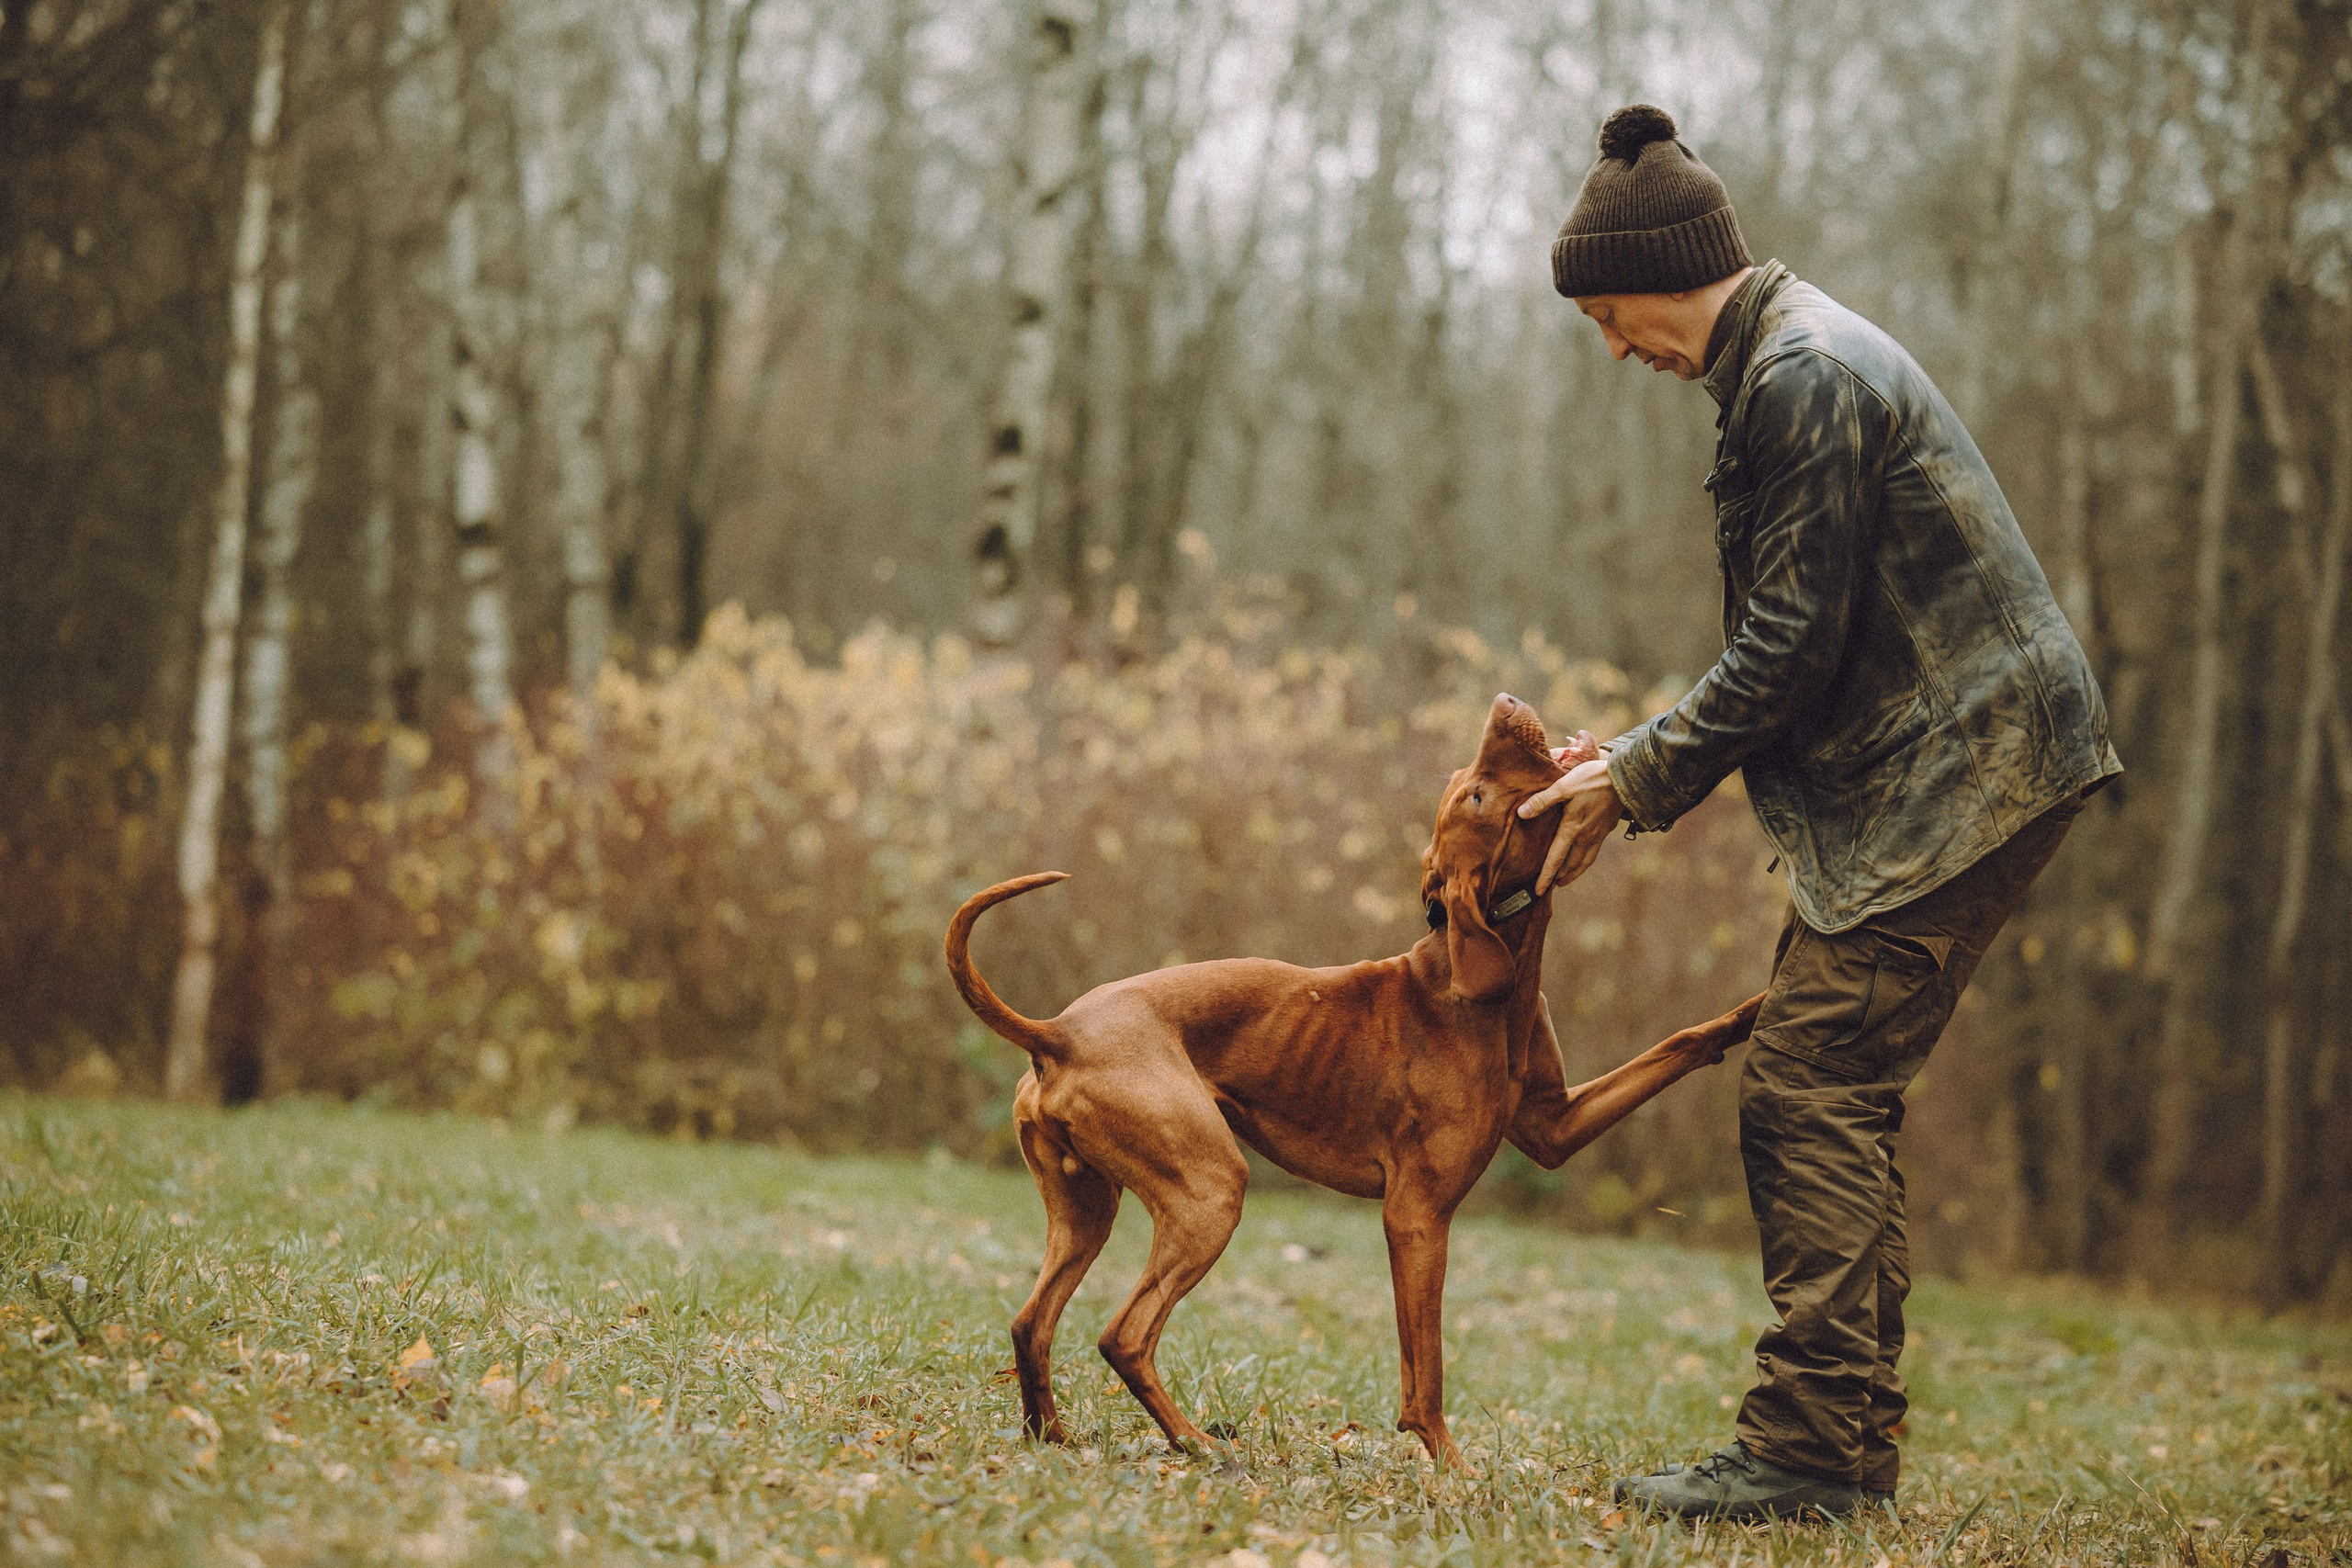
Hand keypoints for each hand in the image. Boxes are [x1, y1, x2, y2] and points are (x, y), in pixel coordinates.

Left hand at [1518, 741, 1623, 893]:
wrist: (1625, 778)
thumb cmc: (1592, 780)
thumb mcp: (1563, 787)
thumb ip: (1542, 801)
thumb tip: (1521, 813)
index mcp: (1572, 829)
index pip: (1556, 859)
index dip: (1546, 876)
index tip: (1539, 890)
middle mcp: (1586, 836)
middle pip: (1571, 865)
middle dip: (1560, 877)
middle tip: (1550, 887)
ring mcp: (1599, 834)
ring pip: (1585, 861)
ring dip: (1574, 872)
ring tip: (1565, 879)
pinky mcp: (1607, 828)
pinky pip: (1594, 852)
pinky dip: (1585, 861)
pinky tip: (1583, 858)